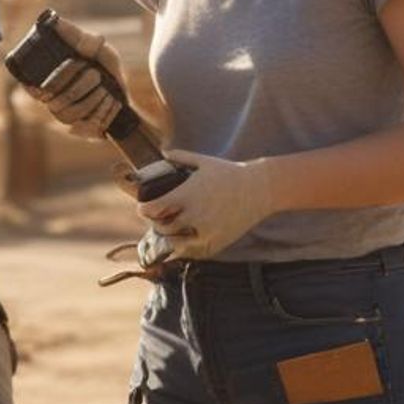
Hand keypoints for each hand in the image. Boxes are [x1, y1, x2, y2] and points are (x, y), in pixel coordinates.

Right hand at [25, 17, 129, 132]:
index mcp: (51, 80)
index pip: (31, 84)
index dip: (39, 80)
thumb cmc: (108, 74)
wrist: (127, 102)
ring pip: (70, 110)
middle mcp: (51, 101)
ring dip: (94, 97)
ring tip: (106, 90)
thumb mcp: (100, 51)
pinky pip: (85, 124)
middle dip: (80, 82)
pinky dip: (103, 110)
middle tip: (95, 74)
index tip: (59, 71)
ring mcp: (64, 118)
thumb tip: (54, 21)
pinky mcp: (78, 130)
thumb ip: (80, 38)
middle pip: (55, 95)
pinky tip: (111, 102)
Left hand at [134, 151, 276, 260]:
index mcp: (186, 196)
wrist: (259, 189)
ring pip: (175, 244)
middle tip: (158, 219)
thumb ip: (180, 157)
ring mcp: (205, 232)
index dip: (144, 210)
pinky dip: (186, 247)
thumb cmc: (229, 173)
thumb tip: (163, 152)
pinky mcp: (216, 242)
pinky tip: (186, 239)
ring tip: (172, 229)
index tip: (143, 208)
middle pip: (162, 228)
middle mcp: (193, 216)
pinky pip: (194, 251)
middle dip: (157, 224)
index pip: (153, 209)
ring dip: (170, 237)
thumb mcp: (203, 161)